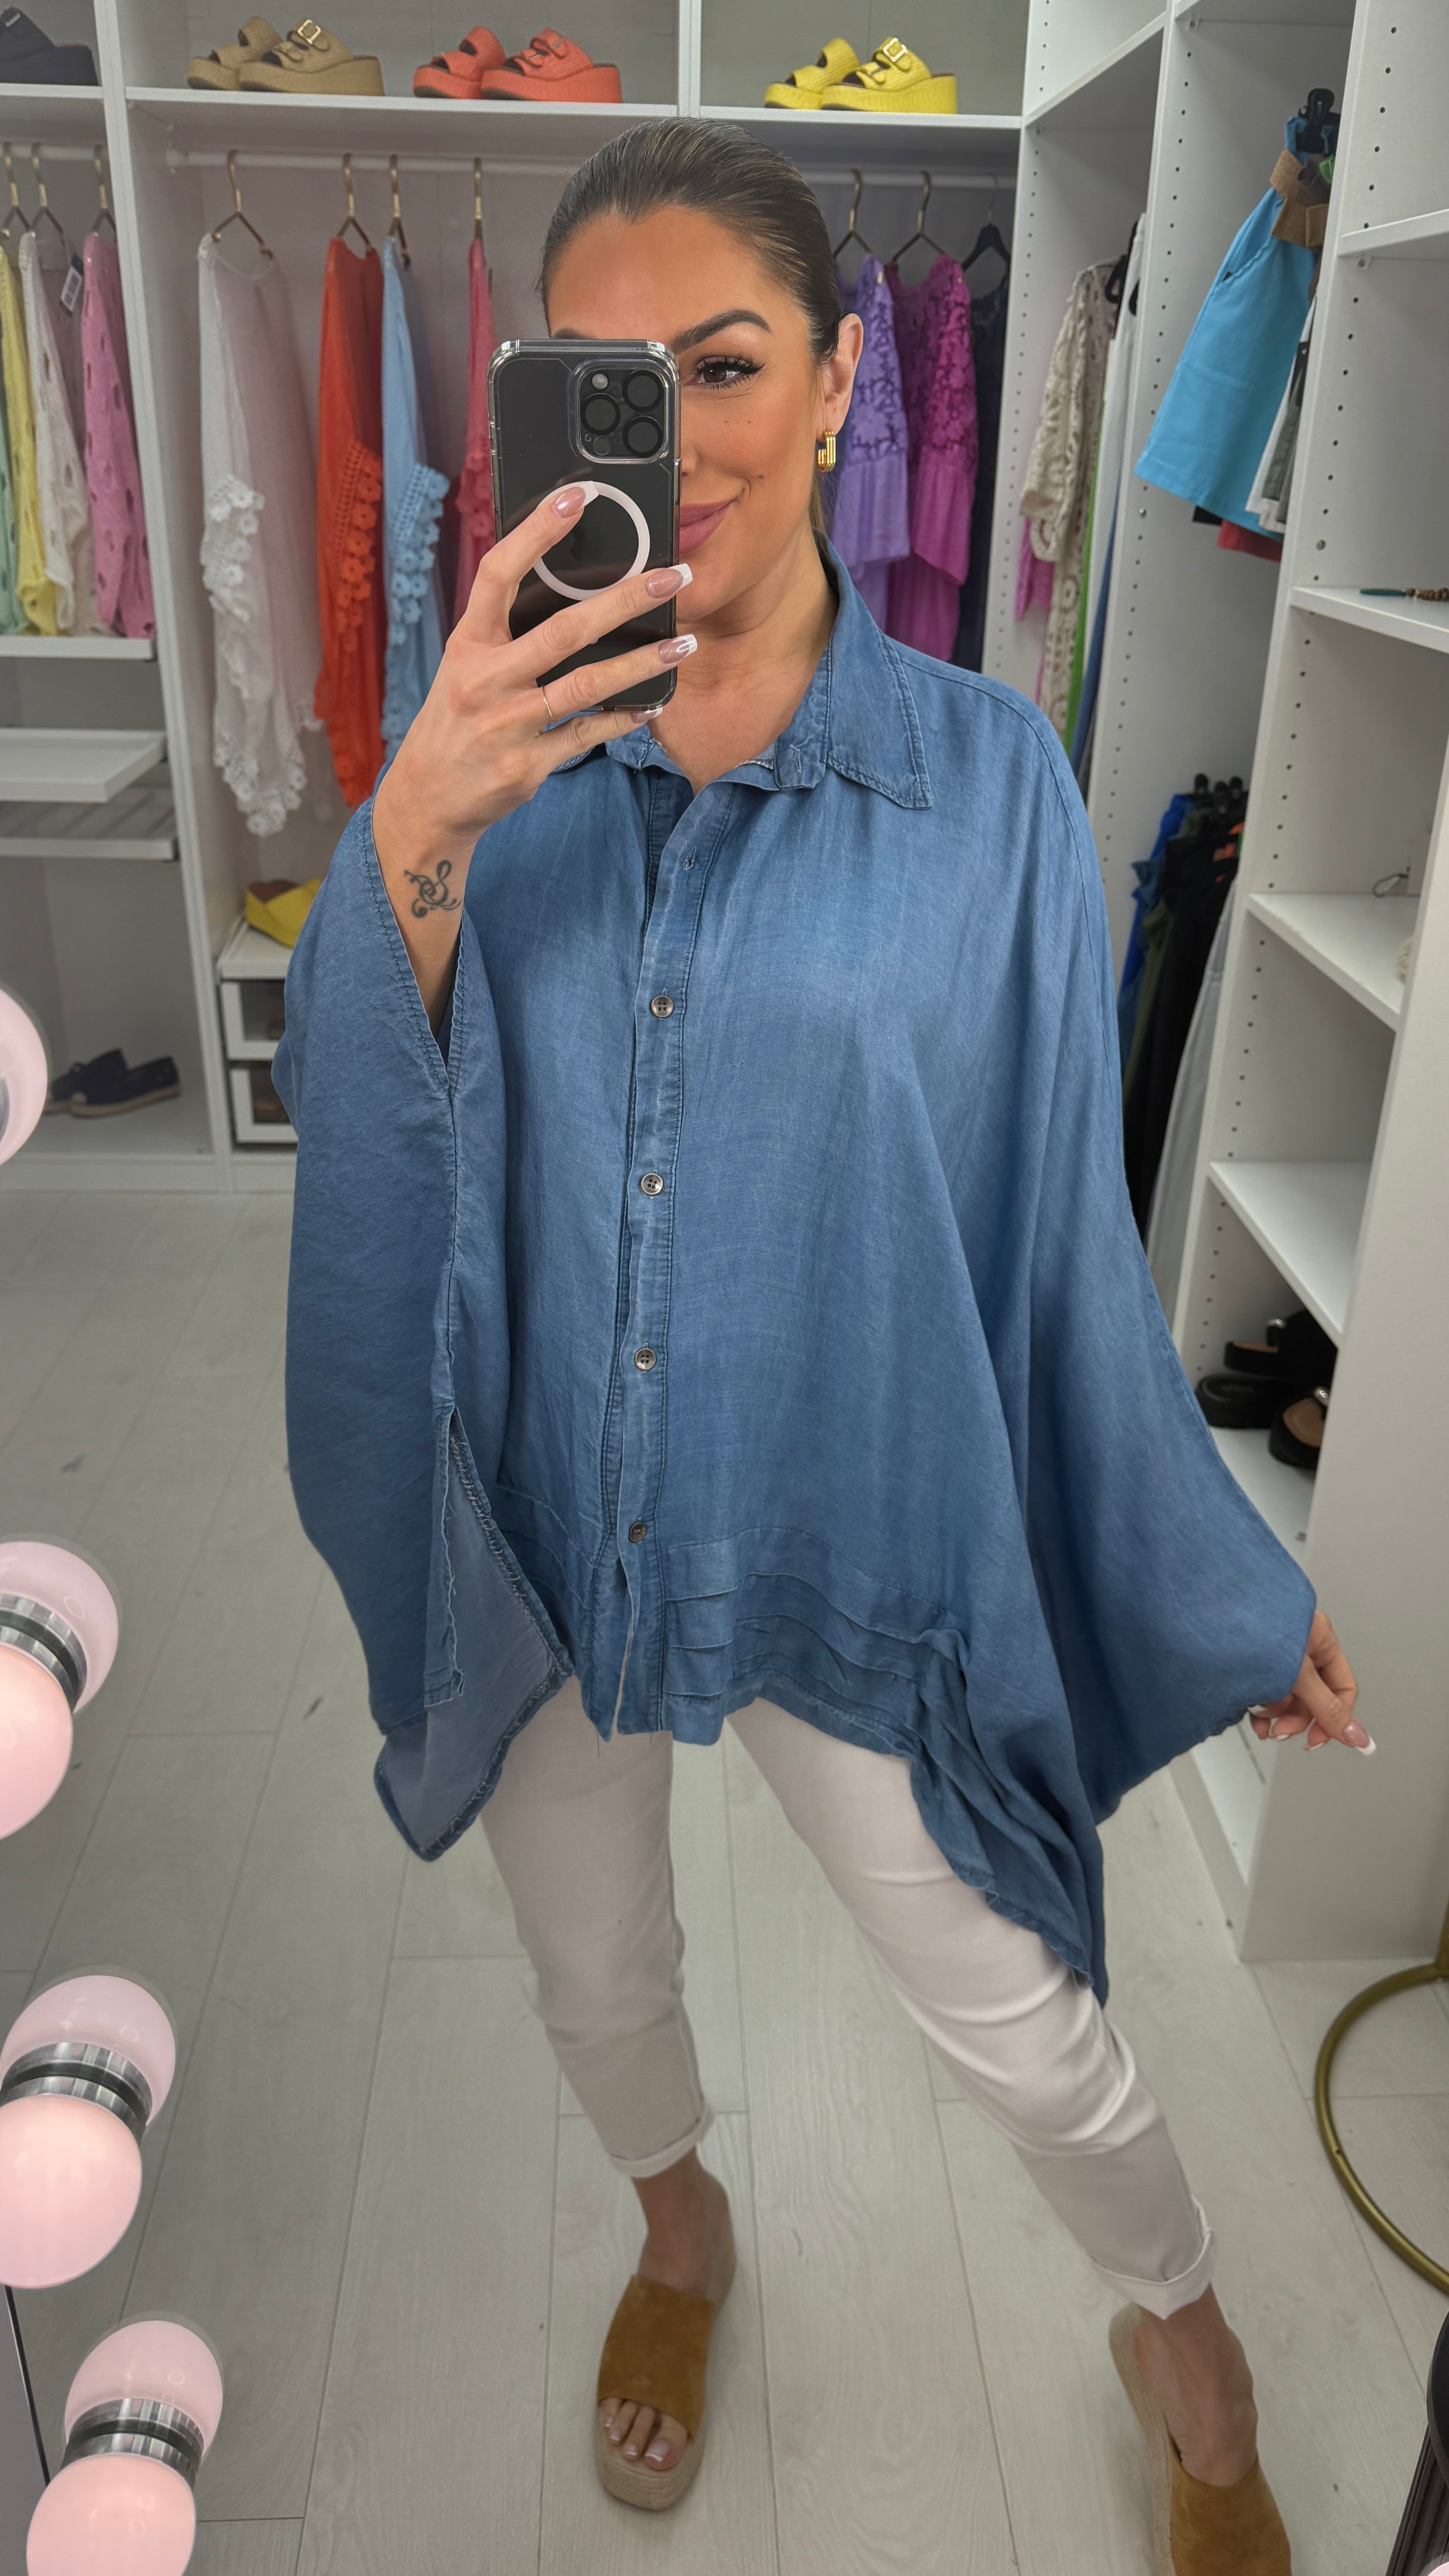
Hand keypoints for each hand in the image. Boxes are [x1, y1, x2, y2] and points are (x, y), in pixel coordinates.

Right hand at [372, 482, 693, 1010]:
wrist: (429, 799)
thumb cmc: (456, 722)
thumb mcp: (465, 668)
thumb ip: (506, 633)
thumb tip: (567, 589)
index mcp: (468, 645)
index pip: (498, 575)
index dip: (535, 534)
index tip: (575, 496)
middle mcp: (486, 680)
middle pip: (565, 629)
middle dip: (625, 599)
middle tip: (674, 575)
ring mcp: (508, 725)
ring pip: (586, 685)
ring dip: (641, 664)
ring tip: (683, 645)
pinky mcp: (528, 764)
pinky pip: (588, 734)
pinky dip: (623, 718)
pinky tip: (651, 704)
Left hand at [1249, 1608, 1371, 1752]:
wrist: (1207, 1615)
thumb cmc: (1253, 1627)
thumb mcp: (1297, 1673)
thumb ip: (1326, 1708)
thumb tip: (1358, 1738)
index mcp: (1319, 1638)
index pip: (1341, 1688)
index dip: (1334, 1718)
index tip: (1316, 1740)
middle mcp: (1299, 1646)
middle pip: (1312, 1697)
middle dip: (1296, 1719)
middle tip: (1281, 1732)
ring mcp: (1275, 1655)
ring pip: (1287, 1698)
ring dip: (1276, 1717)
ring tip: (1261, 1722)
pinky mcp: (1251, 1664)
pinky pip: (1264, 1693)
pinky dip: (1260, 1709)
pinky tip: (1252, 1716)